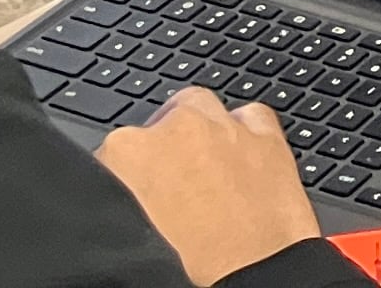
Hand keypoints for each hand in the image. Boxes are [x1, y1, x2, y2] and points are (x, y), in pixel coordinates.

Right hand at [95, 86, 321, 282]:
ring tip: (205, 173)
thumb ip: (122, 198)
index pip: (114, 153)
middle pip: (159, 127)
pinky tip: (243, 160)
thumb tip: (129, 196)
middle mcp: (175, 127)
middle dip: (164, 151)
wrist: (248, 279)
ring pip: (202, 110)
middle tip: (173, 191)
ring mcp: (223, 126)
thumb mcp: (128, 231)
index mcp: (125, 152)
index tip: (137, 195)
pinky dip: (246, 134)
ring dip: (201, 134)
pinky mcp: (266, 134)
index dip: (126, 178)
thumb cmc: (187, 267)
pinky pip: (250, 118)